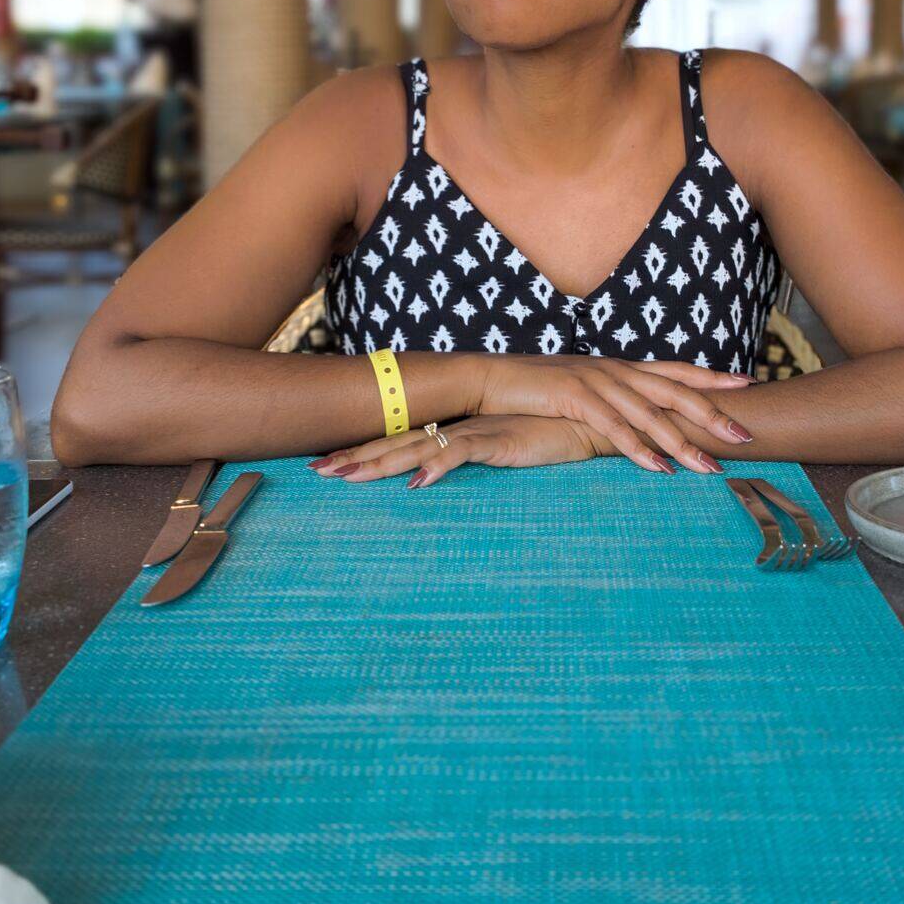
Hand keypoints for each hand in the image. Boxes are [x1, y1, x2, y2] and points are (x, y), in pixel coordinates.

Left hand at [309, 414, 600, 488]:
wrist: (587, 420)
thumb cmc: (547, 436)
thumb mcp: (502, 451)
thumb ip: (473, 460)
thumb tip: (440, 478)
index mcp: (454, 429)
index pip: (400, 439)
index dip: (365, 451)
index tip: (328, 462)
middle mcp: (457, 427)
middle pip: (397, 442)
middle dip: (356, 456)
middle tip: (316, 471)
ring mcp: (476, 431)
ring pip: (419, 448)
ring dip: (382, 462)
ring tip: (346, 477)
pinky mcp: (501, 440)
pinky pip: (463, 453)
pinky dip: (439, 467)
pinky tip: (417, 483)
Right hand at [475, 354, 754, 473]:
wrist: (492, 377)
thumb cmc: (538, 389)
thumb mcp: (584, 391)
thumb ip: (613, 400)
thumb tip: (639, 417)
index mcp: (620, 367)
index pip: (675, 370)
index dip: (711, 378)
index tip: (747, 385)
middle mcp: (614, 370)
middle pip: (673, 391)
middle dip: (712, 414)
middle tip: (745, 434)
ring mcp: (596, 381)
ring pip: (650, 414)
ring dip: (682, 443)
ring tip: (711, 467)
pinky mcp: (574, 397)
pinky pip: (614, 428)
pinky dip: (639, 449)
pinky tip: (659, 469)